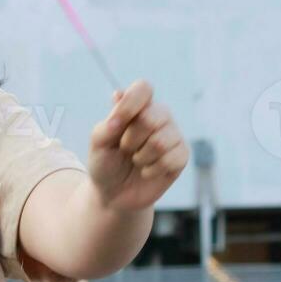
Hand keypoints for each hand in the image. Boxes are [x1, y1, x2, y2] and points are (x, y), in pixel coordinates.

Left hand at [86, 79, 188, 213]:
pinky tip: (146, 171)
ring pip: (161, 141)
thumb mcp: (98, 143)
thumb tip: (118, 97)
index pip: (143, 88)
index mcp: (138, 105)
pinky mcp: (181, 155)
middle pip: (151, 117)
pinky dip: (151, 169)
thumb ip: (108, 122)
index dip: (130, 104)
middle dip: (131, 139)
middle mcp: (158, 115)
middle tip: (124, 148)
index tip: (114, 125)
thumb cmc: (105, 162)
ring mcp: (172, 134)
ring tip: (136, 160)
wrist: (113, 193)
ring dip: (141, 157)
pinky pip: (171, 159)